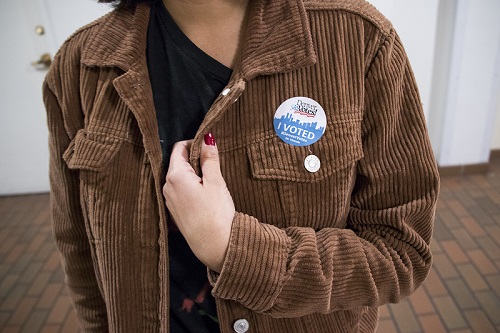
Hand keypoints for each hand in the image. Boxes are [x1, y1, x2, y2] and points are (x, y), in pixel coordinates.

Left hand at [163, 134, 234, 271]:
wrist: (214, 246)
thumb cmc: (217, 214)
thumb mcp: (216, 182)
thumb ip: (209, 158)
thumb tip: (207, 139)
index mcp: (175, 176)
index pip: (179, 148)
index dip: (194, 144)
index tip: (208, 148)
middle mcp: (166, 187)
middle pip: (177, 162)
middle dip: (194, 160)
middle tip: (212, 166)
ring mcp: (169, 200)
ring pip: (178, 177)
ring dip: (192, 174)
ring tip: (210, 183)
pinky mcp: (173, 212)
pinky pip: (179, 191)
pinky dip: (190, 187)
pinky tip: (204, 196)